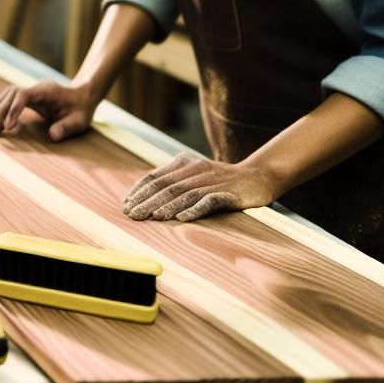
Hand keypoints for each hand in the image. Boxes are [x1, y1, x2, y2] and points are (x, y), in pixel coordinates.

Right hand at [0, 80, 98, 140]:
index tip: (8, 127)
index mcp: (46, 90)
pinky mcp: (25, 98)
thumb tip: (53, 135)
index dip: (13, 110)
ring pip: (4, 98)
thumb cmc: (81, 109)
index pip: (23, 95)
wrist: (83, 96)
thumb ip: (68, 127)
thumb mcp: (80, 120)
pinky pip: (7, 102)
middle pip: (8, 96)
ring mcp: (28, 92)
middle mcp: (34, 88)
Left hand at [122, 153, 280, 221]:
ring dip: (167, 206)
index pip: (155, 177)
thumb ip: (171, 183)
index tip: (125, 206)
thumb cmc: (219, 180)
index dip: (139, 191)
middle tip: (132, 215)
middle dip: (147, 201)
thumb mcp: (193, 176)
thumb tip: (141, 200)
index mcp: (183, 163)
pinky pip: (209, 201)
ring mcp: (212, 181)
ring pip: (184, 194)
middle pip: (166, 187)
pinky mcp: (228, 193)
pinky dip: (195, 210)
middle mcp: (196, 169)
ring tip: (152, 217)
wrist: (258, 177)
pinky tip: (182, 219)